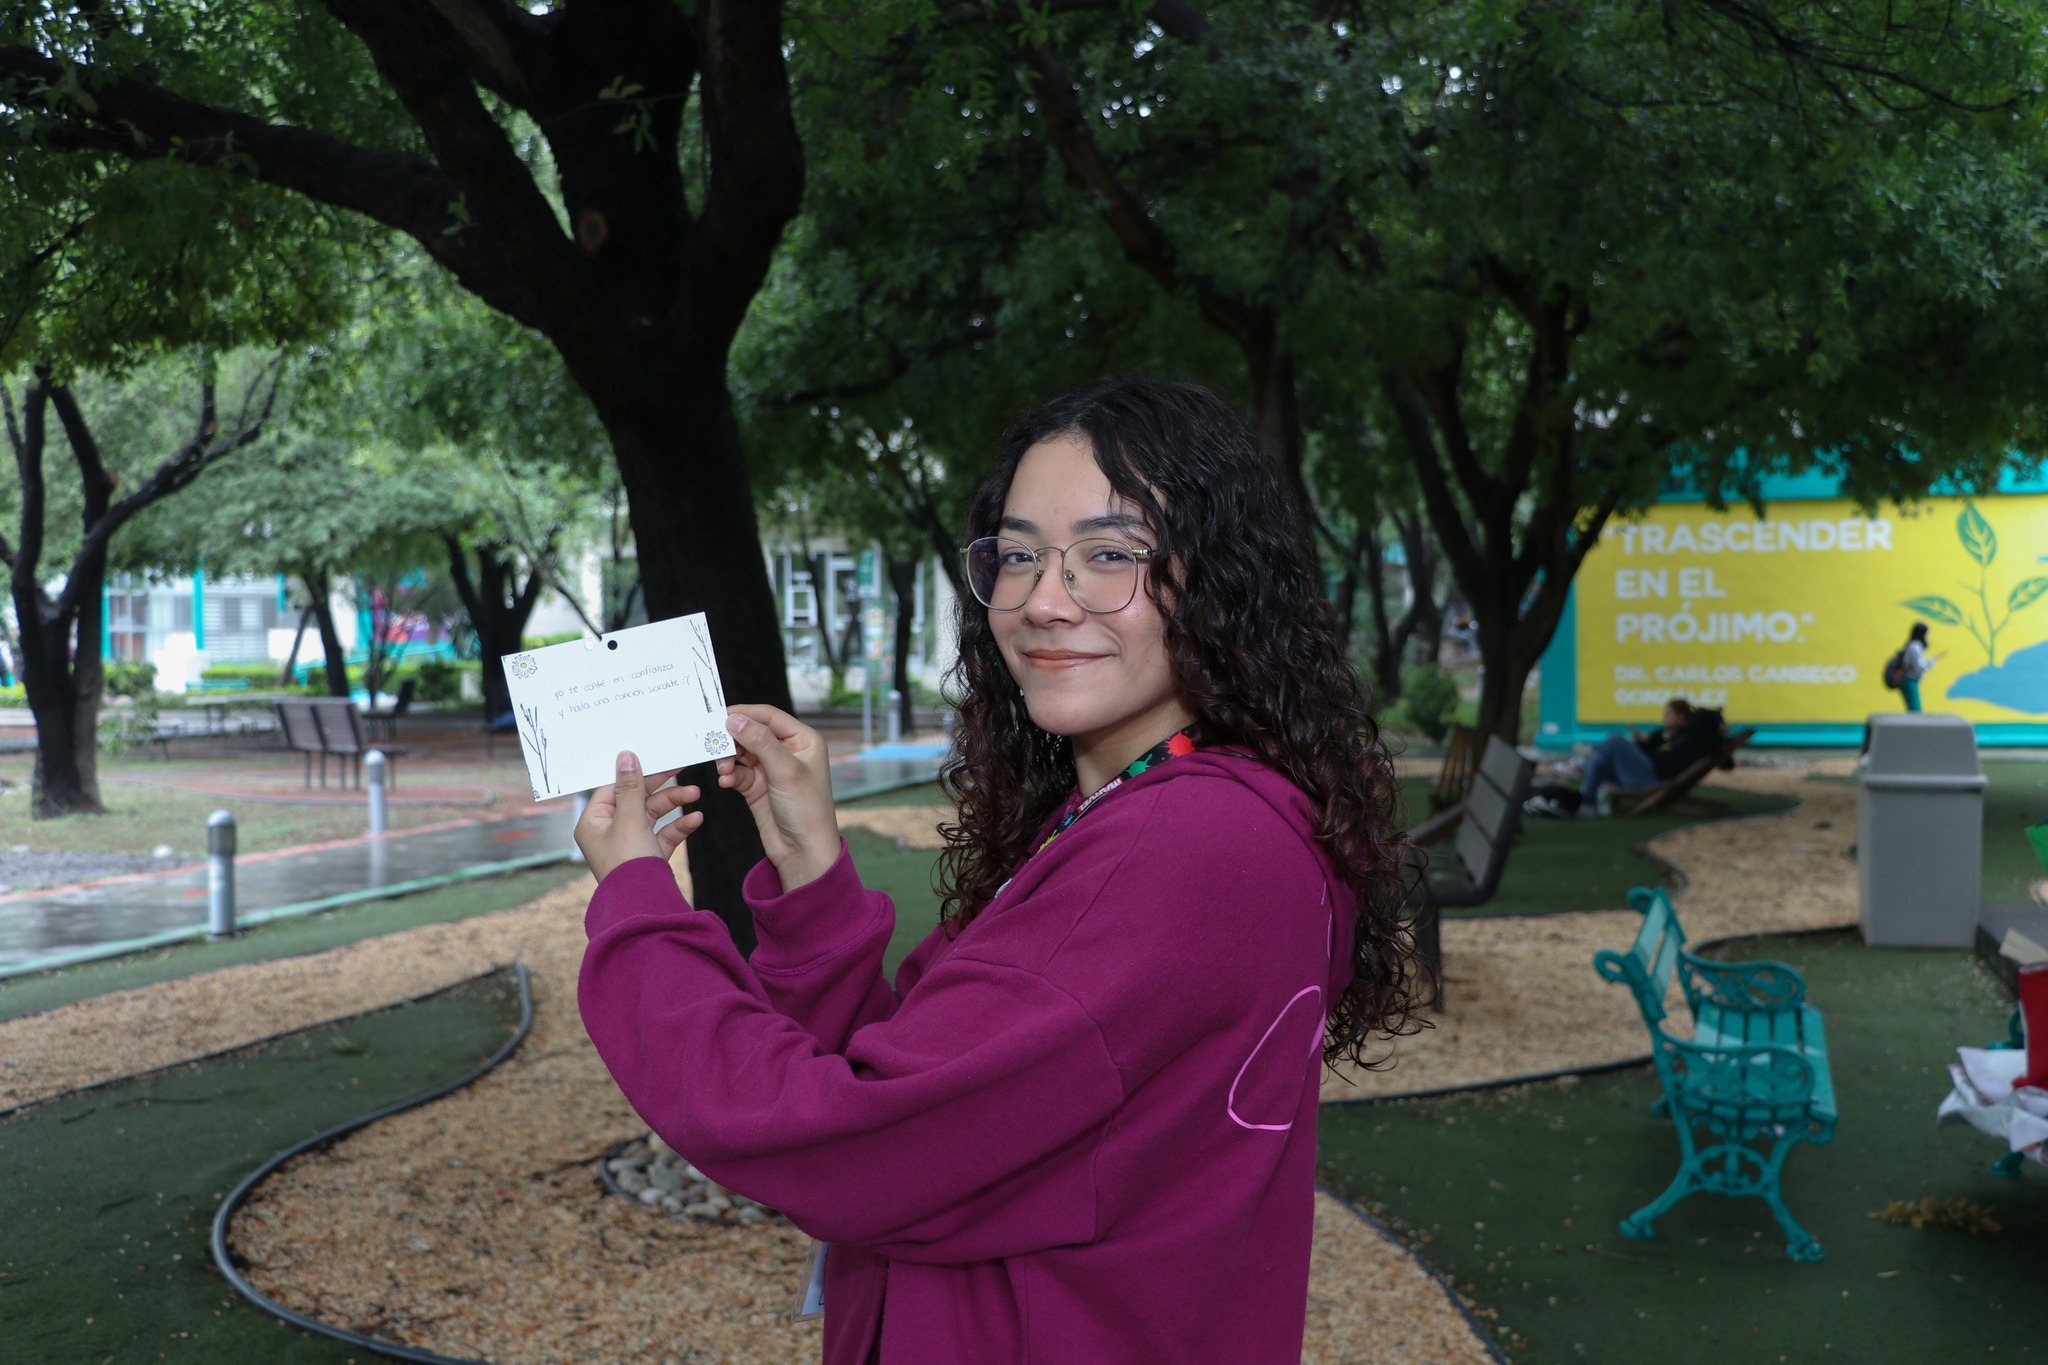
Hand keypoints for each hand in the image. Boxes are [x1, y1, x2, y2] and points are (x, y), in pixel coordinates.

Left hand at [575, 751, 699, 882]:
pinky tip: (696, 819)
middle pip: (636, 799)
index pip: (612, 788)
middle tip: (680, 767)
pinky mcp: (647, 856)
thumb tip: (625, 757)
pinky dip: (678, 825)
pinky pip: (663, 834)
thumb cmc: (628, 862)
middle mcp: (608, 832)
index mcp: (594, 822)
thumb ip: (631, 787)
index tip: (653, 758)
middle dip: (661, 787)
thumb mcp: (630, 818)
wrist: (643, 905)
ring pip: (652, 815)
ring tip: (695, 794)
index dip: (633, 773)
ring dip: (674, 803)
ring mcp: (629, 845)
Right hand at [717, 704, 840, 891]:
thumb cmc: (807, 810)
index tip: (719, 716)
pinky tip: (726, 782)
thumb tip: (735, 718)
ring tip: (723, 769)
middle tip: (714, 744)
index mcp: (804, 740)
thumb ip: (760, 741)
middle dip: (733, 739)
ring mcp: (772, 769)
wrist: (803, 852)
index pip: (769, 716)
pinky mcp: (758, 786)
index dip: (745, 713)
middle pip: (752, 732)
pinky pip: (737, 772)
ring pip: (741, 752)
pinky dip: (729, 774)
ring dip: (728, 758)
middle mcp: (788, 750)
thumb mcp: (785, 771)